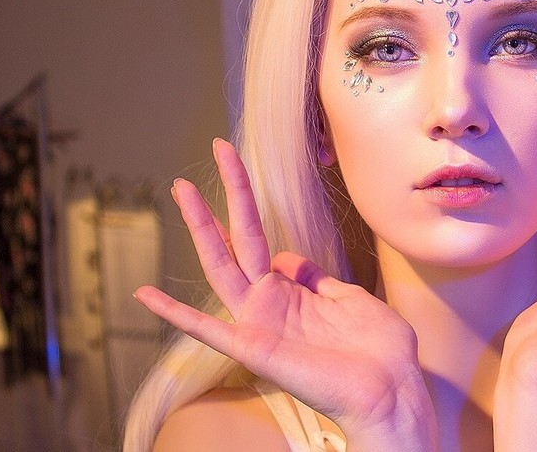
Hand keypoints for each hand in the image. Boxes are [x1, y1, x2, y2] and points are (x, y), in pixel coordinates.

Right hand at [134, 139, 437, 448]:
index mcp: (292, 291)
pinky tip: (145, 294)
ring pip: (221, 264)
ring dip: (201, 226)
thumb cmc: (379, 350)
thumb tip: (287, 257)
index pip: (260, 239)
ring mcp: (258, 323)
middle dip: (228, 194)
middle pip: (239, 238)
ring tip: (181, 189)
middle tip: (218, 148)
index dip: (249, 205)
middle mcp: (269, 303)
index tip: (237, 171)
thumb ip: (318, 280)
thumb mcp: (351, 300)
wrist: (391, 389)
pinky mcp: (254, 347)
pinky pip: (206, 329)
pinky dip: (174, 312)